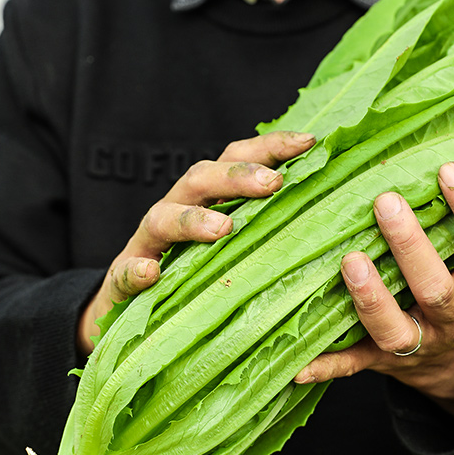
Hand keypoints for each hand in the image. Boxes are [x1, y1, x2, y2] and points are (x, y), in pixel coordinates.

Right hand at [77, 131, 314, 355]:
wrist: (132, 312)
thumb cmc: (198, 274)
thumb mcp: (235, 247)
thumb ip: (269, 229)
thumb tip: (329, 215)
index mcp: (208, 198)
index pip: (237, 159)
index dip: (270, 147)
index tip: (309, 142)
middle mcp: (177, 210)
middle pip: (201, 178)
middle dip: (236, 177)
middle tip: (272, 183)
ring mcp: (148, 243)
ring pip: (163, 218)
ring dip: (192, 219)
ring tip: (222, 228)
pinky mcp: (124, 280)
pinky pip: (125, 272)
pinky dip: (136, 270)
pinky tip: (151, 272)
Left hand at [294, 162, 453, 425]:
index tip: (448, 169)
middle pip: (436, 289)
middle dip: (410, 247)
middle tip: (385, 202)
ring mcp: (419, 345)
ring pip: (394, 329)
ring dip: (371, 298)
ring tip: (350, 260)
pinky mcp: (382, 362)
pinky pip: (352, 366)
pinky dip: (326, 366)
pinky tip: (299, 365)